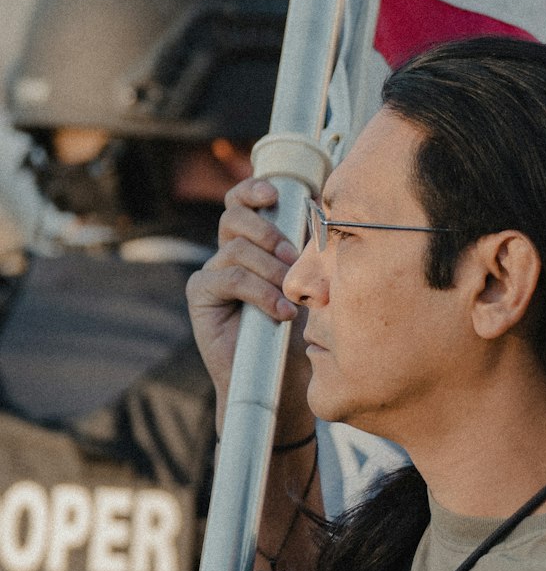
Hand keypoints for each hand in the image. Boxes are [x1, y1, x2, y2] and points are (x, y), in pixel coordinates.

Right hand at [187, 178, 308, 424]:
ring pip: (235, 249)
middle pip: (233, 217)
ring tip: (292, 295)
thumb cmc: (301, 331)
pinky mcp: (201, 297)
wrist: (282, 380)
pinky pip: (228, 279)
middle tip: (294, 256)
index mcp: (253, 243)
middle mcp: (228, 253)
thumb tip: (320, 210)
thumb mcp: (309, 284)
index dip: (253, 190)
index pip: (242, 202)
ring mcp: (212, 274)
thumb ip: (305, 250)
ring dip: (270, 268)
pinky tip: (281, 312)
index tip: (275, 192)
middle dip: (268, 230)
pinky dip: (260, 293)